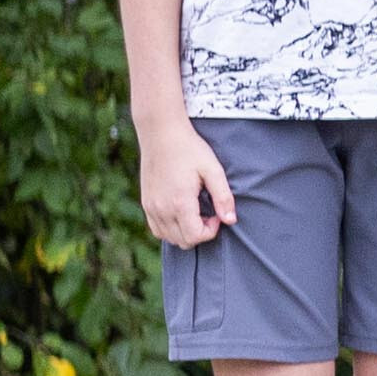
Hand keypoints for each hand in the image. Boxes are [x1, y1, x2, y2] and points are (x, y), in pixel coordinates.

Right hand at [137, 116, 234, 248]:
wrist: (161, 134)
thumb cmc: (190, 149)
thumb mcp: (213, 170)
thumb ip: (223, 197)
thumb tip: (230, 220)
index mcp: (178, 202)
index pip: (195, 236)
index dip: (211, 231)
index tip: (217, 214)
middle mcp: (161, 208)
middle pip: (182, 241)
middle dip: (200, 233)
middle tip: (209, 213)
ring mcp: (150, 206)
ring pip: (168, 237)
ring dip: (186, 232)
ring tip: (196, 212)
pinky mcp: (145, 202)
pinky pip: (156, 228)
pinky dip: (171, 228)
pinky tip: (182, 212)